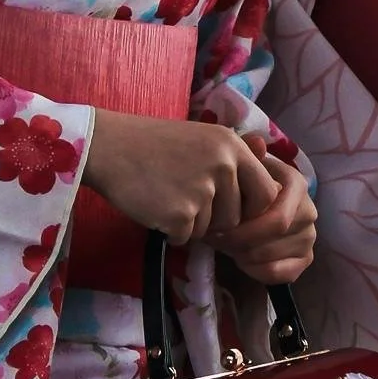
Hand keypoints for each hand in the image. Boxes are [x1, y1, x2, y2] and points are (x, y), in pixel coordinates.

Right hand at [85, 112, 279, 244]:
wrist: (109, 146)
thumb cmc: (154, 145)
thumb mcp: (202, 140)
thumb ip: (233, 163)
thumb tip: (269, 193)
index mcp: (232, 146)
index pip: (266, 192)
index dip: (251, 209)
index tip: (233, 211)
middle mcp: (223, 166)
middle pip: (238, 217)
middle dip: (218, 220)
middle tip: (188, 202)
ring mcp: (202, 190)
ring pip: (211, 229)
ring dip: (192, 224)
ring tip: (168, 197)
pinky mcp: (180, 214)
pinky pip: (186, 237)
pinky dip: (171, 231)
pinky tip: (155, 207)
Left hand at [210, 134, 316, 283]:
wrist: (246, 211)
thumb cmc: (242, 188)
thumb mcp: (240, 166)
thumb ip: (247, 154)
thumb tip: (256, 142)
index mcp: (297, 184)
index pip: (276, 215)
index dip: (243, 224)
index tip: (216, 224)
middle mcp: (309, 211)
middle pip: (275, 236)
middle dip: (240, 240)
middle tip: (216, 239)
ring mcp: (309, 237)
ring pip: (272, 255)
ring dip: (242, 254)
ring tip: (225, 246)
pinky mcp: (305, 259)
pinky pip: (281, 274)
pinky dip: (256, 271)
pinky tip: (242, 261)